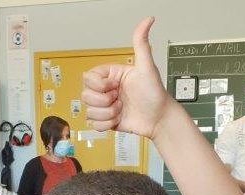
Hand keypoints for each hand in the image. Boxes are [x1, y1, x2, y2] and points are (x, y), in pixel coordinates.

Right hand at [82, 17, 168, 138]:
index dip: (100, 85)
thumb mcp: (147, 67)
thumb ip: (142, 44)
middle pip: (85, 95)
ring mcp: (105, 106)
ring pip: (89, 111)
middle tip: (120, 99)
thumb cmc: (155, 94)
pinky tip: (119, 119)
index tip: (116, 86)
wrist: (159, 119)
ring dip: (108, 114)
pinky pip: (94, 125)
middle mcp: (106, 90)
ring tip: (122, 110)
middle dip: (104, 101)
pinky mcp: (106, 121)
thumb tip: (148, 20)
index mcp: (111, 75)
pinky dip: (107, 124)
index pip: (88, 77)